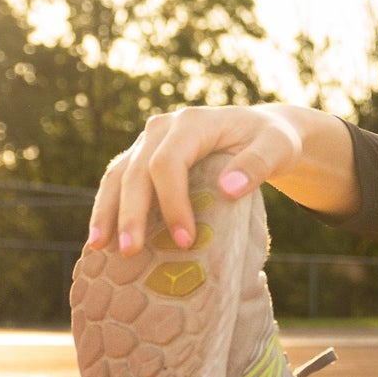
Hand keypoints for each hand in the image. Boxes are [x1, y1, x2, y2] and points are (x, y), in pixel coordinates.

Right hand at [87, 104, 313, 255]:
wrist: (262, 130)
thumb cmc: (272, 140)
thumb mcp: (278, 148)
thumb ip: (257, 165)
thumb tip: (227, 189)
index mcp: (193, 123)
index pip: (169, 163)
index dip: (172, 202)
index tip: (185, 240)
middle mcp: (163, 128)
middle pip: (136, 171)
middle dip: (131, 213)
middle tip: (131, 252)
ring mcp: (149, 142)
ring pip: (118, 174)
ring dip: (107, 211)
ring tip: (99, 246)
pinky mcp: (145, 157)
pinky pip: (119, 180)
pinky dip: (109, 206)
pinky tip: (102, 236)